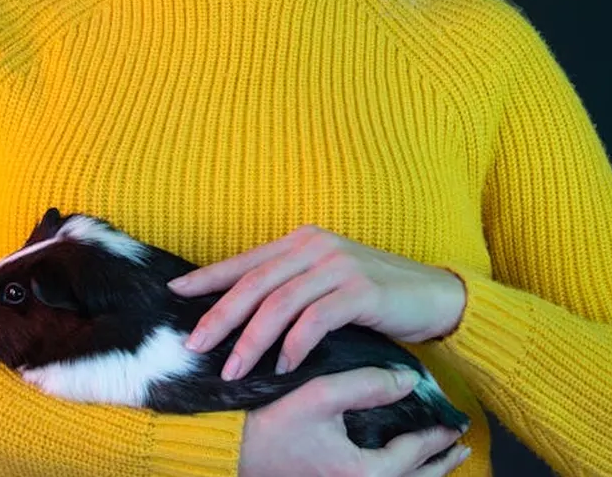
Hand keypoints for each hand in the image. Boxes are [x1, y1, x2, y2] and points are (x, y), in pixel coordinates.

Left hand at [167, 224, 466, 380]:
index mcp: (303, 241)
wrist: (436, 296)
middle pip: (255, 283)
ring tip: (234, 370)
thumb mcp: (328, 283)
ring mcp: (339, 266)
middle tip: (195, 345)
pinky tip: (285, 367)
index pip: (247, 260)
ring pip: (280, 303)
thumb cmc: (378, 295)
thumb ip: (292, 287)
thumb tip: (244, 312)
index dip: (209, 276)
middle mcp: (317, 246)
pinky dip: (295, 346)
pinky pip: (316, 320)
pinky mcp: (361, 290)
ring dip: (252, 340)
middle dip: (220, 316)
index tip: (176, 293)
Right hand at [238, 367, 470, 476]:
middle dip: (438, 463)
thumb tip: (409, 380)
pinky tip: (396, 460)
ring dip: (420, 472)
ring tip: (438, 455)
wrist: (225, 448)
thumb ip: (366, 385)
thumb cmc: (268, 423)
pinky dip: (395, 474)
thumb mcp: (318, 396)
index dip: (435, 437)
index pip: (411, 456)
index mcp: (358, 472)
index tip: (455, 423)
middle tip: (460, 445)